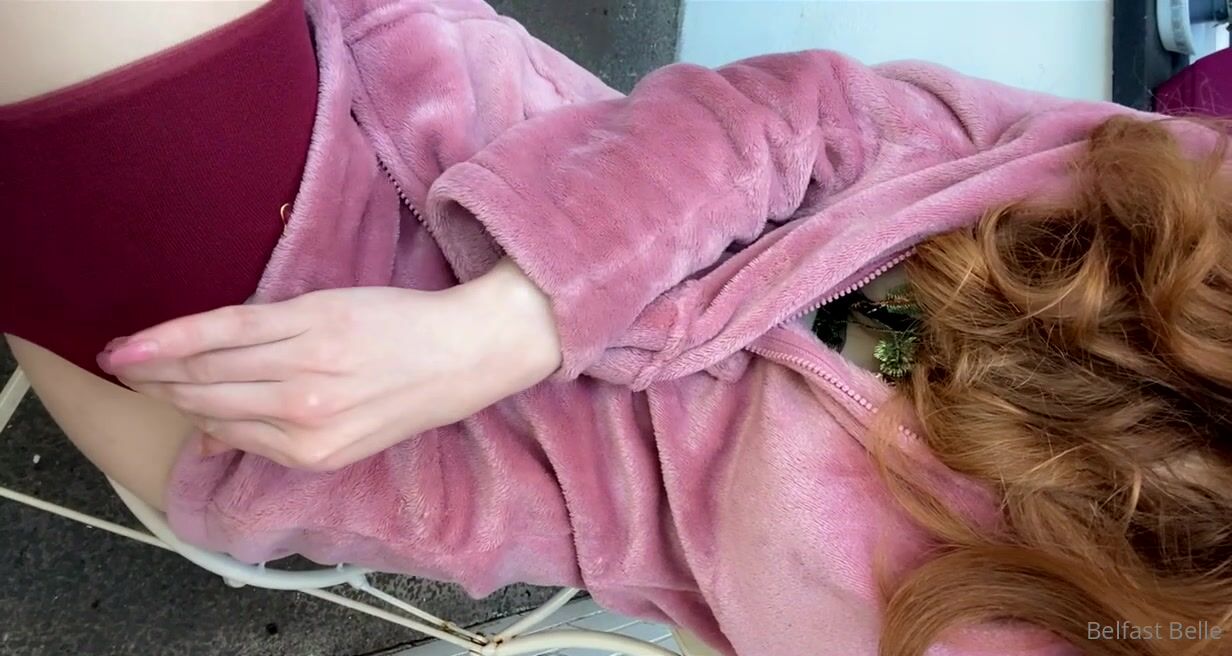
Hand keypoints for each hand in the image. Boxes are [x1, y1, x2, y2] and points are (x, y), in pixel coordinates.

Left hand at [98, 259, 560, 470]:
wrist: (465, 358)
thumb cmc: (401, 320)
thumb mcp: (331, 303)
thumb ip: (265, 329)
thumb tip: (206, 357)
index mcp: (309, 329)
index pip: (213, 336)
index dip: (159, 343)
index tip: (118, 349)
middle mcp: (305, 382)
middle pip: (206, 380)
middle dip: (157, 376)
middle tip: (125, 369)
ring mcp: (312, 425)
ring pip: (220, 415)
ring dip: (179, 403)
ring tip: (153, 391)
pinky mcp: (322, 455)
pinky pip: (252, 445)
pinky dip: (221, 432)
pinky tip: (204, 425)